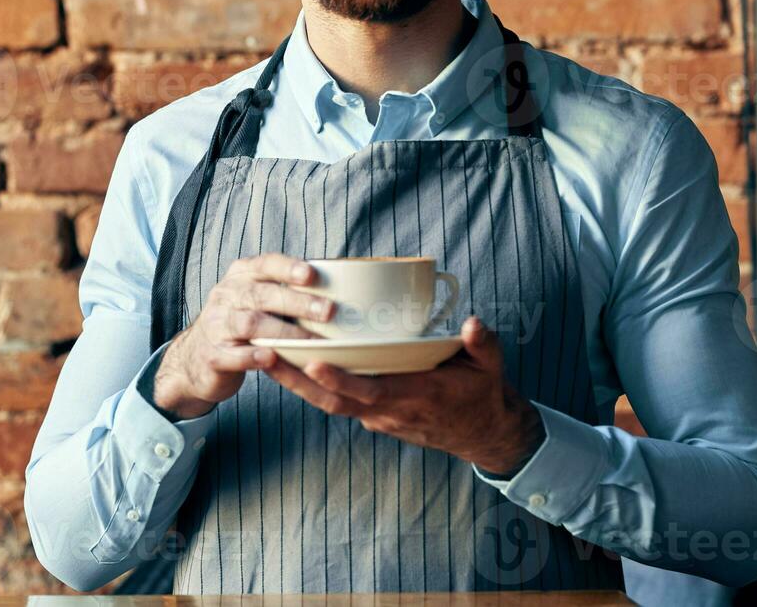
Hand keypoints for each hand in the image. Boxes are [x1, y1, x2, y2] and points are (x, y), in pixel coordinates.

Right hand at [153, 253, 335, 419]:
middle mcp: (226, 296)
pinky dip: (255, 356)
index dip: (288, 268)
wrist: (194, 359)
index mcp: (239, 277)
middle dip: (297, 302)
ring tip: (313, 341)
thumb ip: (283, 291)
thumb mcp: (254, 299)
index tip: (312, 275)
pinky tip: (274, 359)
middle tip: (328, 311)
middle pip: (262, 294)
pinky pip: (234, 355)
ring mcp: (216, 326)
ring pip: (251, 324)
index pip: (264, 265)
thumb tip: (338, 286)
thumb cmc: (239, 325)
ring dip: (285, 332)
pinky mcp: (213, 355)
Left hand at [263, 315, 544, 473]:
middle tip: (266, 357)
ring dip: (297, 385)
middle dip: (298, 381)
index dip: (340, 379)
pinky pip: (338, 403)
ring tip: (266, 358)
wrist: (483, 433)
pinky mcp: (374, 417)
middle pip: (334, 401)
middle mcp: (389, 411)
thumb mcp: (490, 367)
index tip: (313, 360)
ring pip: (330, 404)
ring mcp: (379, 418)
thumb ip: (482, 344)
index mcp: (415, 396)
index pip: (369, 391)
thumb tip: (473, 322)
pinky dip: (313, 388)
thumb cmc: (482, 393)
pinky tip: (292, 366)